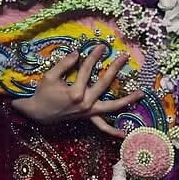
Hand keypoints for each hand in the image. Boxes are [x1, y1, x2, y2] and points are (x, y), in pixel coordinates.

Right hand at [11, 45, 143, 137]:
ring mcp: (88, 112)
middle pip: (104, 83)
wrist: (38, 113)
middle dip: (115, 68)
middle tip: (124, 57)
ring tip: (141, 94)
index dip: (94, 56)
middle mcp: (85, 103)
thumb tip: (78, 53)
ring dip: (127, 100)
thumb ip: (65, 64)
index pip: (87, 69)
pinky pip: (102, 127)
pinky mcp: (88, 118)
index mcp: (76, 92)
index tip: (102, 46)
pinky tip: (124, 133)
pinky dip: (112, 131)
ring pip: (111, 107)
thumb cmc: (43, 93)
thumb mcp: (50, 76)